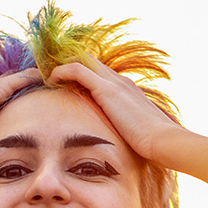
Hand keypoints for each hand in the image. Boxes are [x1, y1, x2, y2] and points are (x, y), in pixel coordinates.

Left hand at [47, 55, 179, 164]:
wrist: (162, 141)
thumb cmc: (151, 144)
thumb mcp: (133, 135)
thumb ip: (123, 133)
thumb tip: (117, 146)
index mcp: (126, 90)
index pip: (99, 73)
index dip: (80, 74)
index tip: (64, 83)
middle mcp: (120, 81)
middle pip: (89, 60)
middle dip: (67, 64)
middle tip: (49, 74)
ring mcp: (114, 83)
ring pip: (81, 60)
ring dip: (61, 65)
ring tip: (45, 75)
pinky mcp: (107, 90)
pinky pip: (77, 70)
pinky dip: (62, 71)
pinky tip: (50, 79)